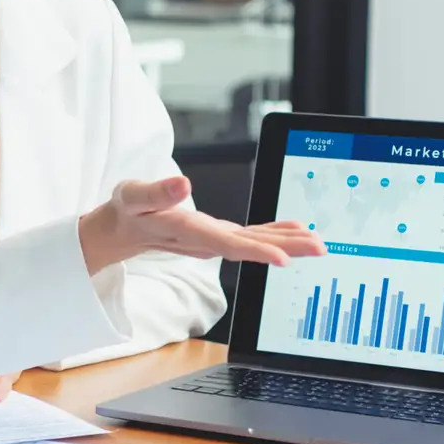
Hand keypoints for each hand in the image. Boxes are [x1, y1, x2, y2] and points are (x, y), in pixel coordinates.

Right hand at [79, 176, 323, 274]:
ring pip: (255, 242)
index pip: (226, 244)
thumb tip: (182, 184)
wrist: (123, 228)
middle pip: (250, 247)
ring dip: (287, 243)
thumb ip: (156, 192)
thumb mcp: (133, 195)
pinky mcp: (217, 234)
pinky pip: (250, 236)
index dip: (256, 251)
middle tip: (320, 248)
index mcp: (186, 230)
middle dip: (286, 248)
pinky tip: (295, 229)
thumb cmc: (128, 209)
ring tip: (317, 242)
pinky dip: (274, 233)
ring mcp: (214, 239)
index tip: (284, 258)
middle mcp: (205, 240)